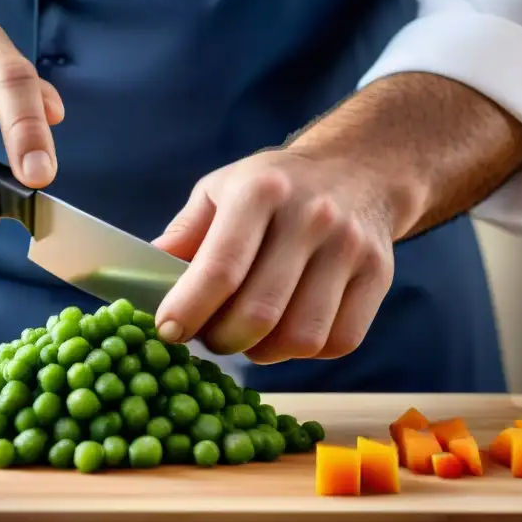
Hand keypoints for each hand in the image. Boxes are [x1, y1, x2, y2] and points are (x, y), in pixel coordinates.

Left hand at [152, 148, 400, 363]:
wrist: (359, 169)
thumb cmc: (273, 188)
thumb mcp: (220, 191)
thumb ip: (183, 236)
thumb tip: (141, 277)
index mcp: (261, 191)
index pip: (221, 268)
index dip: (189, 308)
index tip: (167, 330)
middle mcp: (311, 217)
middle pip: (259, 313)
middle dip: (221, 340)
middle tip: (207, 336)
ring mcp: (351, 248)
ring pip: (300, 337)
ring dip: (262, 352)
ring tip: (247, 335)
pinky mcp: (379, 276)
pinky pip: (337, 341)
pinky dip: (304, 351)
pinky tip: (286, 330)